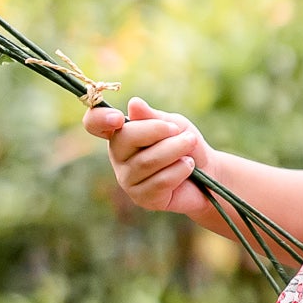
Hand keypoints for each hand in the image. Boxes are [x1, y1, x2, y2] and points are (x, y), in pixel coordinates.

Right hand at [82, 95, 212, 215]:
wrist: (208, 171)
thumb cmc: (186, 144)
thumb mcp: (172, 124)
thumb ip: (153, 117)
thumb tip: (134, 104)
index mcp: (120, 134)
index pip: (94, 124)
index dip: (99, 119)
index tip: (119, 118)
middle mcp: (118, 157)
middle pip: (125, 139)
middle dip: (158, 131)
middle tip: (183, 132)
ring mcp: (127, 180)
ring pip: (146, 161)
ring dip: (175, 150)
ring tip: (190, 145)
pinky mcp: (142, 198)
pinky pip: (159, 181)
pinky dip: (179, 170)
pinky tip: (189, 166)